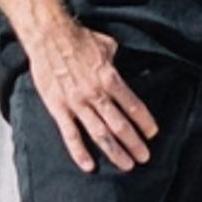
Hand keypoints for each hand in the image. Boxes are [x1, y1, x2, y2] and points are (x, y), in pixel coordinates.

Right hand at [27, 18, 157, 173]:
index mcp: (109, 78)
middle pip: (120, 125)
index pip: (133, 105)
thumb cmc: (79, 38)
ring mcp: (76, 103)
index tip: (152, 133)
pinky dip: (79, 152)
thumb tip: (120, 60)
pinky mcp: (58, 108)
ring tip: (126, 165)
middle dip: (134, 143)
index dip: (144, 122)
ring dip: (115, 152)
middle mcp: (96, 94)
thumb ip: (115, 58)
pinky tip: (89, 166)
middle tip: (145, 157)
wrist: (49, 35)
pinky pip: (70, 134)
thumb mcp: (106, 45)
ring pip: (99, 134)